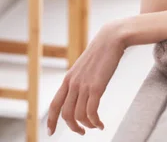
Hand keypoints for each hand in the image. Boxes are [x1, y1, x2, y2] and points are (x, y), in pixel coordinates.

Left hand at [46, 21, 126, 135]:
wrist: (111, 38)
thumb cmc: (102, 51)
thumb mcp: (86, 66)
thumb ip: (81, 78)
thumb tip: (83, 89)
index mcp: (68, 79)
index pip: (54, 105)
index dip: (51, 121)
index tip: (50, 133)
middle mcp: (73, 84)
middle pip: (66, 114)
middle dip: (73, 127)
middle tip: (82, 132)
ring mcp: (83, 85)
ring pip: (79, 115)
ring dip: (86, 125)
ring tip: (96, 126)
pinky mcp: (96, 87)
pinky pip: (92, 111)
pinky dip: (95, 121)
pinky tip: (101, 124)